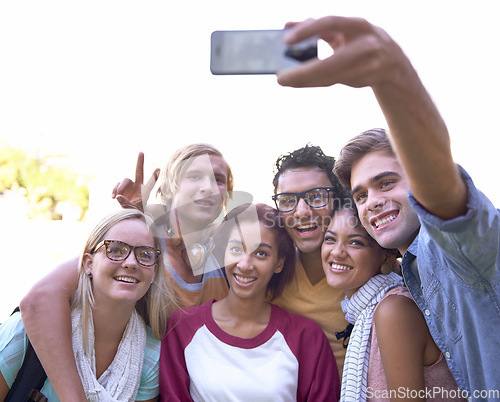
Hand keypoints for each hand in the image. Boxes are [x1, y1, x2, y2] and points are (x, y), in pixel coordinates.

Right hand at [111, 152, 159, 210]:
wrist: (128, 213)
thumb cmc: (134, 211)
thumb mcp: (132, 210)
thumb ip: (126, 204)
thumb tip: (118, 197)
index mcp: (145, 192)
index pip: (150, 184)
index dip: (154, 177)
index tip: (158, 168)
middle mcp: (138, 186)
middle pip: (139, 172)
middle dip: (140, 162)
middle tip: (141, 152)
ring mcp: (130, 186)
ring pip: (125, 180)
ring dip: (120, 188)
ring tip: (118, 197)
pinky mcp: (121, 188)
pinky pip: (117, 185)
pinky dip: (114, 190)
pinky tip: (113, 197)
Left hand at [277, 16, 409, 89]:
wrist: (392, 63)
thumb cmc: (359, 41)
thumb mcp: (343, 29)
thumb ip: (317, 28)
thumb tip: (286, 26)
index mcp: (358, 25)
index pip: (330, 22)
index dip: (308, 30)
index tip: (286, 40)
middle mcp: (366, 44)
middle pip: (329, 62)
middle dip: (303, 72)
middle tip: (280, 78)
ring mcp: (367, 65)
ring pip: (329, 77)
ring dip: (305, 80)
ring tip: (285, 81)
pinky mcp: (363, 80)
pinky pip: (333, 82)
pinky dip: (314, 82)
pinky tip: (299, 82)